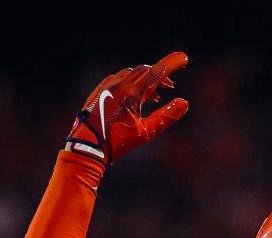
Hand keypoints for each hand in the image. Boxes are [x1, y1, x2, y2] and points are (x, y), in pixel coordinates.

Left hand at [63, 52, 189, 166]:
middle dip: (160, 74)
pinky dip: (132, 83)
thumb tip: (184, 102)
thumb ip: (166, 116)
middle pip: (145, 70)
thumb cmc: (117, 142)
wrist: (86, 146)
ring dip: (146, 80)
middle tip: (171, 85)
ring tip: (155, 95)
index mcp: (131, 92)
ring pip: (131, 74)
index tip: (184, 57)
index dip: (171, 64)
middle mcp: (118, 84)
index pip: (156, 72)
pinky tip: (135, 97)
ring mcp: (107, 86)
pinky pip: (119, 79)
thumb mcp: (146, 132)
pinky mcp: (100, 90)